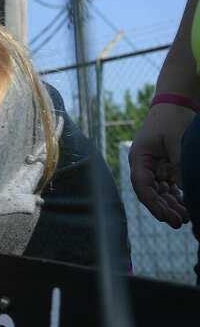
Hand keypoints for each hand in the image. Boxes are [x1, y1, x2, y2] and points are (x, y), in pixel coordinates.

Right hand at [128, 103, 192, 227]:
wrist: (176, 104)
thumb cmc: (172, 119)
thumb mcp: (176, 141)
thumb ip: (179, 165)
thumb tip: (184, 189)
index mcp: (139, 159)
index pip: (142, 187)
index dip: (152, 204)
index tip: (165, 216)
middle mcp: (145, 166)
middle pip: (152, 193)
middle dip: (164, 209)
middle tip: (179, 222)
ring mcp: (156, 167)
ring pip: (161, 192)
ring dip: (172, 205)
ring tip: (186, 218)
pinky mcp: (166, 166)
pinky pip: (170, 186)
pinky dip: (178, 196)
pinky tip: (187, 205)